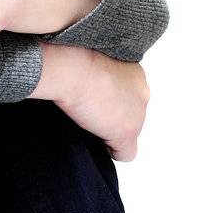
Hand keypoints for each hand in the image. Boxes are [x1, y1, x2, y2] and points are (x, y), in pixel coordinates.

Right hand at [45, 46, 148, 160]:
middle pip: (131, 112)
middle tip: (89, 111)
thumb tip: (80, 81)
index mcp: (134, 73)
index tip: (92, 98)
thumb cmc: (72, 60)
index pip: (128, 93)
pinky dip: (113, 151)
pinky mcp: (126, 133)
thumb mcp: (86, 61)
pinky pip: (125, 152)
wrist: (71, 68)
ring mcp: (137, 114)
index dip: (109, 98)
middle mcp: (141, 91)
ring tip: (88, 123)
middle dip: (113, 114)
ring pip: (127, 130)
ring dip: (111, 129)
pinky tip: (98, 144)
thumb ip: (94, 72)